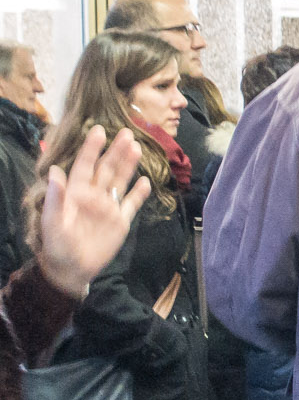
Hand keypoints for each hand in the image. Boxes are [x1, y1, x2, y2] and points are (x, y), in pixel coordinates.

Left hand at [38, 127, 150, 298]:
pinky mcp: (120, 221)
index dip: (91, 149)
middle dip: (115, 151)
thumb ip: (55, 198)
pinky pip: (131, 203)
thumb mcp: (52, 223)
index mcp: (75, 194)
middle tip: (127, 133)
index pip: (84, 166)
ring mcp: (108, 208)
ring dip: (128, 165)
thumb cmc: (57, 246)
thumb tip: (55, 172)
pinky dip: (139, 193)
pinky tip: (145, 181)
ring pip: (120, 181)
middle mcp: (93, 196)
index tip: (98, 130)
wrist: (72, 269)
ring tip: (136, 148)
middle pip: (106, 169)